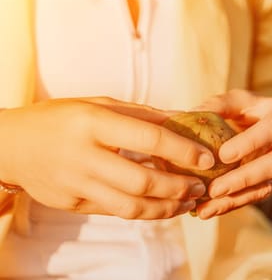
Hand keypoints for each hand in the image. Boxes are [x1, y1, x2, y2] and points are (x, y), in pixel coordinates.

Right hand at [0, 97, 214, 218]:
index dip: (183, 150)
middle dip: (179, 188)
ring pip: (130, 206)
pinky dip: (143, 211)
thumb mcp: (99, 104)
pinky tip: (162, 206)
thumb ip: (142, 114)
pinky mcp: (70, 204)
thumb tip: (183, 117)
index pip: (149, 138)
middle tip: (200, 186)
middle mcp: (83, 155)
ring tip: (188, 202)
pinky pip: (114, 212)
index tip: (207, 158)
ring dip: (166, 208)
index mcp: (93, 122)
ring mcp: (75, 184)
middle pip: (142, 181)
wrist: (12, 144)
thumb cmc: (62, 117)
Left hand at [193, 89, 271, 218]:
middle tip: (214, 189)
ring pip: (271, 185)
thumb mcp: (233, 101)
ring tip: (207, 207)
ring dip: (238, 197)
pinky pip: (263, 195)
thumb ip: (216, 106)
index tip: (222, 156)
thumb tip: (190, 117)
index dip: (250, 144)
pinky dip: (237, 203)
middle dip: (244, 178)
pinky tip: (213, 209)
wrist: (263, 123)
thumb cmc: (245, 109)